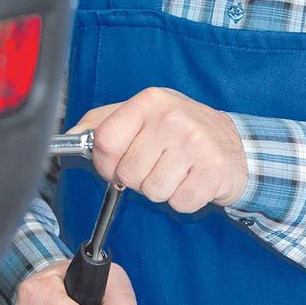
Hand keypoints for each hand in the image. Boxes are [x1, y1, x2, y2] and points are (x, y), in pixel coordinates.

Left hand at [73, 88, 249, 212]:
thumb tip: (70, 137)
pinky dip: (183, 200)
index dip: (105, 162)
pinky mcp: (213, 171)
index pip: (105, 141)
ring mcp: (195, 144)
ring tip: (177, 172)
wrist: (234, 144)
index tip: (117, 163)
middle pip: (127, 173)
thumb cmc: (182, 131)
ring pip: (152, 191)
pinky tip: (192, 181)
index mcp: (150, 102)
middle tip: (157, 165)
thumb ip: (103, 123)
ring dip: (162, 190)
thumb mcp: (143, 114)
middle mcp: (172, 119)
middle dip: (138, 178)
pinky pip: (179, 203)